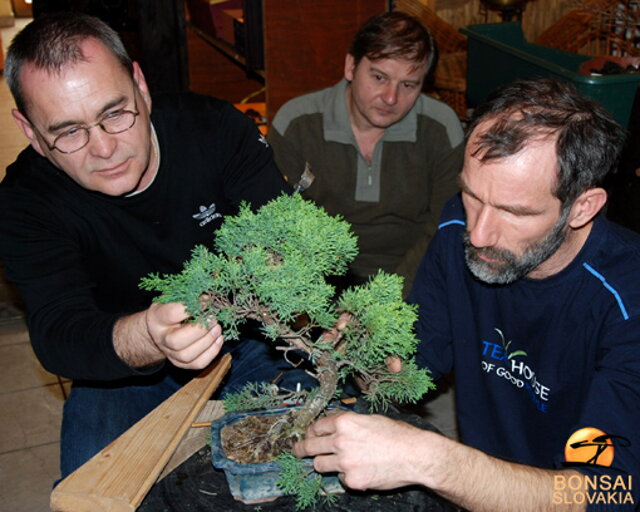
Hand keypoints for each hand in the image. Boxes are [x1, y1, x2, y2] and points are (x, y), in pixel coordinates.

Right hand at [145, 302, 223, 368]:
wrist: (160, 330)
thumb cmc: (171, 309)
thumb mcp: (174, 298)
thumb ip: (189, 297)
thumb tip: (208, 298)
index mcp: (157, 318)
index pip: (172, 314)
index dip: (193, 307)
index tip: (206, 301)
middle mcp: (161, 339)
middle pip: (177, 341)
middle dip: (200, 330)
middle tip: (213, 318)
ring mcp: (170, 354)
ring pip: (187, 355)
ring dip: (208, 341)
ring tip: (217, 328)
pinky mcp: (181, 363)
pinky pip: (198, 363)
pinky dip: (212, 352)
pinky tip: (218, 339)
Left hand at [294, 411, 427, 490]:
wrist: (415, 455)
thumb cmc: (398, 435)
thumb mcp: (370, 419)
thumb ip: (349, 421)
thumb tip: (334, 423)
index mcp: (345, 422)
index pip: (316, 426)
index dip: (312, 430)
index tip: (309, 434)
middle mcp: (340, 441)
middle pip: (310, 446)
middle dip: (302, 448)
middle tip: (298, 450)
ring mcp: (345, 462)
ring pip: (319, 465)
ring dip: (323, 463)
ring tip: (331, 463)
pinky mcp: (352, 480)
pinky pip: (340, 478)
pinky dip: (346, 475)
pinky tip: (360, 470)